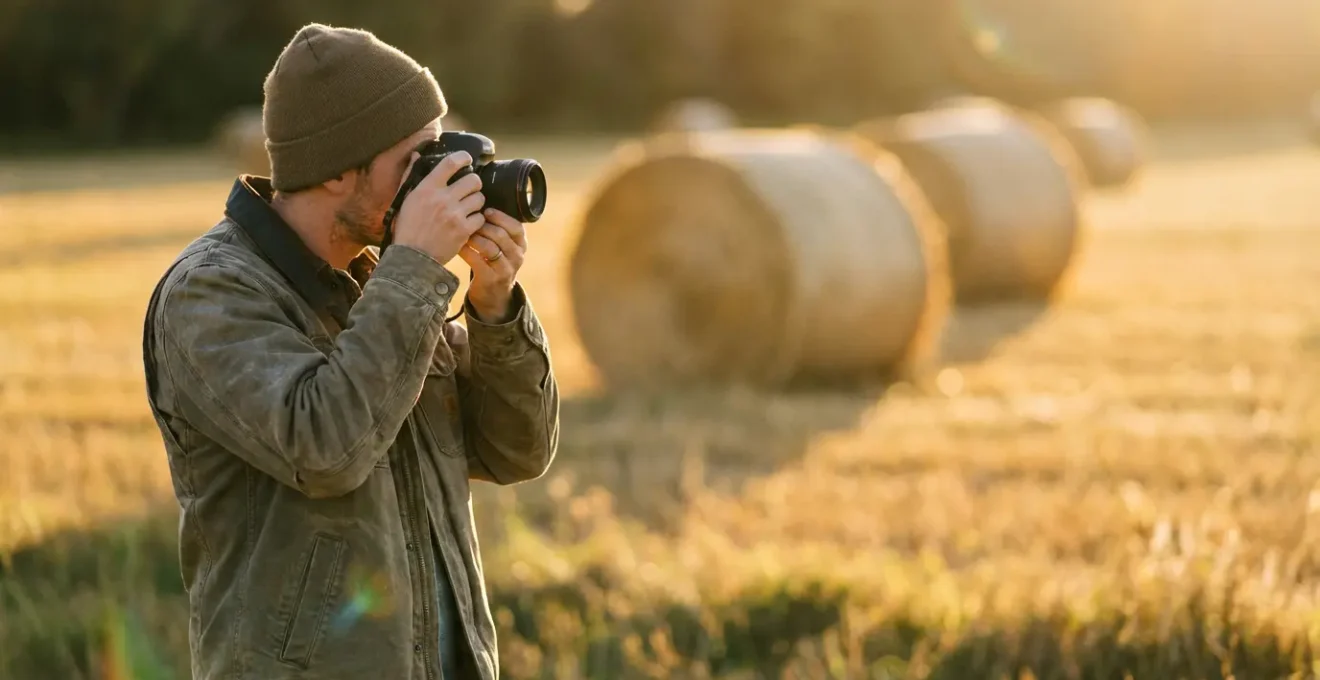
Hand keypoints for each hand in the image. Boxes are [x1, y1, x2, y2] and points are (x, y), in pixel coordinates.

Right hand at [390, 151, 485, 264]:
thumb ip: (411, 176)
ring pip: (479, 198)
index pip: (450, 163)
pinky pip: (480, 218)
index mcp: (427, 188)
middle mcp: (442, 198)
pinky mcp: (463, 231)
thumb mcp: (405, 199)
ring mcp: (454, 215)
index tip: (467, 159)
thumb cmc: (407, 228)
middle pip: (473, 180)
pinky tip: (467, 223)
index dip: (463, 158)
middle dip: (474, 184)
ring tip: (468, 208)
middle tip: (469, 190)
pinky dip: (476, 221)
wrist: (412, 257)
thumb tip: (417, 155)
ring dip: (476, 202)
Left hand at [459, 208, 525, 322]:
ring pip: (490, 247)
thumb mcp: (503, 245)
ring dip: (474, 237)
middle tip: (468, 220)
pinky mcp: (491, 279)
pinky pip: (477, 260)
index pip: (516, 227)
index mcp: (521, 244)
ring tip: (462, 231)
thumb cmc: (493, 261)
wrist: (493, 294)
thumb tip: (480, 202)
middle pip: (502, 235)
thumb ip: (497, 228)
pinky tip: (458, 245)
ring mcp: (506, 269)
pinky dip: (466, 250)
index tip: (486, 210)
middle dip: (483, 226)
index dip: (501, 217)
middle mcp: (517, 256)